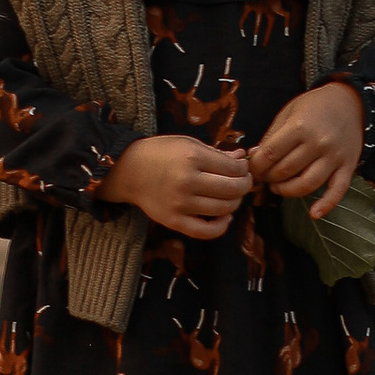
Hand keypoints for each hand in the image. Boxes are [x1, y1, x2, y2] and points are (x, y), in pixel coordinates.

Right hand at [98, 133, 255, 239]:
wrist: (129, 170)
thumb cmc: (160, 153)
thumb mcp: (188, 144)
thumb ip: (216, 153)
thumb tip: (242, 157)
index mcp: (192, 157)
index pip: (233, 168)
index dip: (244, 168)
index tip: (242, 167)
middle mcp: (187, 181)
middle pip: (233, 189)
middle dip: (245, 185)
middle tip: (243, 181)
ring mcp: (180, 204)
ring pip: (224, 209)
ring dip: (235, 203)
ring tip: (232, 196)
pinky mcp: (174, 221)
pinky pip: (206, 231)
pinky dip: (221, 226)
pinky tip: (224, 217)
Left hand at [249, 80, 362, 220]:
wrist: (349, 102)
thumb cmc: (314, 107)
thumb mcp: (288, 113)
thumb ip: (271, 137)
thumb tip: (253, 158)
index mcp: (300, 127)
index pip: (270, 155)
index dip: (256, 166)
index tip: (253, 168)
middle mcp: (318, 143)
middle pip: (285, 171)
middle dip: (268, 178)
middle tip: (264, 177)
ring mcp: (334, 157)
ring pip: (306, 185)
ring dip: (287, 191)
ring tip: (278, 187)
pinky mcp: (348, 167)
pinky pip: (338, 191)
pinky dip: (326, 205)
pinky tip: (314, 214)